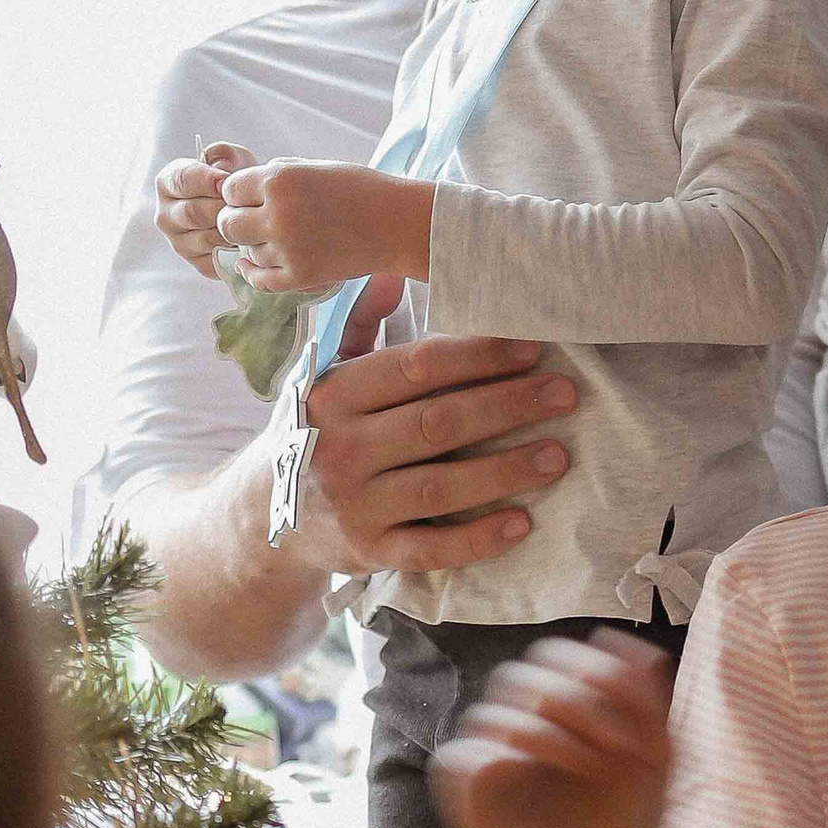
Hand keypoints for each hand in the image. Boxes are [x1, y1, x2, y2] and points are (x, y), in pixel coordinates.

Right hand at [155, 137, 251, 282]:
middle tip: (244, 202)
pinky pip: (218, 259)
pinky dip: (236, 249)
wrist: (249, 207)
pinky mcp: (198, 264)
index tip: (226, 180)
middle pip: (193, 213)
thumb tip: (220, 169)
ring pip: (207, 238)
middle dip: (222, 207)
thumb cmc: (235, 179)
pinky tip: (248, 238)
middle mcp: (166, 216)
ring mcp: (179, 243)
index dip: (206, 180)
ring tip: (249, 219)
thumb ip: (223, 154)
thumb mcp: (231, 158)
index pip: (182, 180)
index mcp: (167, 183)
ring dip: (231, 229)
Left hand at [216, 159, 432, 294]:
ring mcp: (287, 249)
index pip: (230, 190)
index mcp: (280, 181)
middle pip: (229, 224)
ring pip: (247, 251)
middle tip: (252, 221)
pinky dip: (252, 272)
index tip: (251, 198)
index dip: (238, 194)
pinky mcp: (300, 276)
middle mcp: (277, 214)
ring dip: (256, 245)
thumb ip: (276, 175)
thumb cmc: (359, 189)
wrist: (396, 223)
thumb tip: (242, 189)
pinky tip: (253, 264)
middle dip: (236, 221)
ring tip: (280, 238)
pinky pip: (259, 279)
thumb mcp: (314, 167)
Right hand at [289, 313, 578, 579]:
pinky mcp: (370, 552)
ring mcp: (355, 505)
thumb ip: (355, 325)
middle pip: (439, 423)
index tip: (531, 347)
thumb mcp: (320, 374)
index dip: (478, 355)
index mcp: (334, 395)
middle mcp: (342, 448)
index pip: (417, 367)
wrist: (262, 512)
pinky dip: (478, 539)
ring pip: (442, 486)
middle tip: (564, 394)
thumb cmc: (312, 430)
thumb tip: (390, 275)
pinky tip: (523, 523)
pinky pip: (432, 549)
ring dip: (506, 470)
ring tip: (558, 455)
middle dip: (508, 405)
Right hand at [433, 633, 674, 827]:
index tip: (638, 718)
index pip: (553, 655)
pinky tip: (534, 775)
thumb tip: (611, 636)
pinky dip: (498, 759)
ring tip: (592, 767)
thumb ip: (643, 692)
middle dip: (576, 700)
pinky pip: (458, 757)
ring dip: (549, 733)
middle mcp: (517, 728)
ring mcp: (491, 763)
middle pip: (520, 675)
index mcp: (555, 710)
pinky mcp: (469, 802)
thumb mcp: (656, 750)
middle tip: (622, 744)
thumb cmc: (631, 821)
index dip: (595, 672)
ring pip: (491, 714)